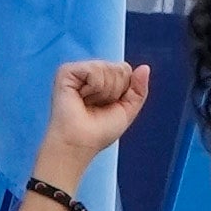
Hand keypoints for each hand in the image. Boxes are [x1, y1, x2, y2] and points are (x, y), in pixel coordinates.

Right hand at [33, 57, 151, 171]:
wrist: (80, 143)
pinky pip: (95, 70)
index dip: (123, 91)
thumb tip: (145, 67)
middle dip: (114, 92)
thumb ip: (139, 89)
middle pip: (120, 68)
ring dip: (103, 93)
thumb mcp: (127, 110)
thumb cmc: (99, 132)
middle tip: (96, 106)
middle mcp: (89, 72)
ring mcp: (77, 70)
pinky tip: (81, 97)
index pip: (126, 70)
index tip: (107, 106)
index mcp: (102, 79)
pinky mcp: (66, 71)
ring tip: (87, 104)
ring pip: (108, 68)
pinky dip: (94, 88)